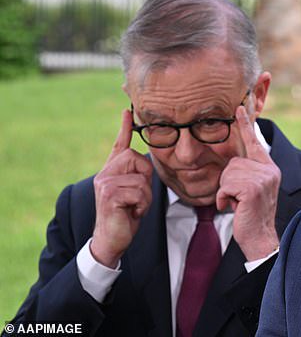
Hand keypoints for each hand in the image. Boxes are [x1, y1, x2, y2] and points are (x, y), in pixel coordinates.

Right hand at [91, 109, 153, 267]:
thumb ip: (137, 176)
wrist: (111, 240)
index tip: (127, 110)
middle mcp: (105, 173)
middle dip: (145, 178)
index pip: (119, 145)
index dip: (124, 127)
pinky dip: (141, 205)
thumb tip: (144, 160)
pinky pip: (139, 191)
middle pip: (137, 158)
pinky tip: (131, 213)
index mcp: (112, 170)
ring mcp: (104, 182)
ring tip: (133, 207)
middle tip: (137, 197)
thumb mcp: (134, 192)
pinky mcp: (109, 193)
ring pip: (141, 178)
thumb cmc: (126, 216)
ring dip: (144, 197)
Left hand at [216, 106, 280, 260]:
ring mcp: (262, 179)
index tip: (239, 107)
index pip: (254, 142)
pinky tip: (235, 208)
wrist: (261, 239)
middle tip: (239, 199)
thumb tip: (232, 161)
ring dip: (225, 192)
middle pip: (233, 162)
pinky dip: (223, 199)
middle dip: (228, 182)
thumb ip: (247, 172)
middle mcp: (268, 170)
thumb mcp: (252, 189)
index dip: (245, 124)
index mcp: (269, 168)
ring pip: (227, 174)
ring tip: (238, 204)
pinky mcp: (252, 189)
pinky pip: (225, 186)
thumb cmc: (251, 216)